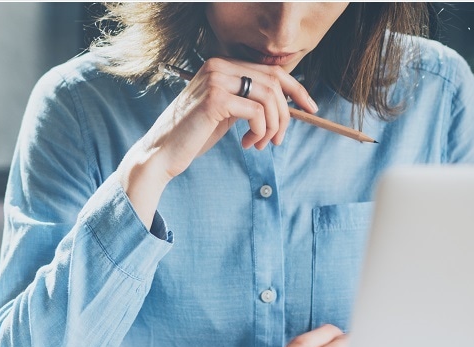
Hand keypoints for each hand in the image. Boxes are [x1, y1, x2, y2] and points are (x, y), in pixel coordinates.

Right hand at [120, 57, 317, 225]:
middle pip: (274, 83)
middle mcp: (218, 66)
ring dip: (272, 127)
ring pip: (268, 98)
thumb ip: (248, 101)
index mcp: (221, 65)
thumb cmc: (193, 136)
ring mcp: (216, 80)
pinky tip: (246, 144)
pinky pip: (256, 112)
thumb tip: (285, 105)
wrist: (162, 154)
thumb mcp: (226, 113)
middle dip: (285, 115)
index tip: (311, 107)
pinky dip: (260, 131)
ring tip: (260, 144)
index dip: (296, 89)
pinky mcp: (215, 100)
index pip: (271, 70)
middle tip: (278, 140)